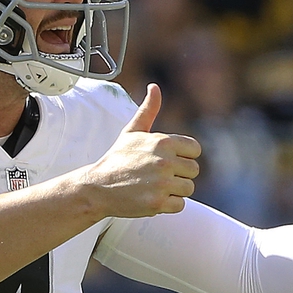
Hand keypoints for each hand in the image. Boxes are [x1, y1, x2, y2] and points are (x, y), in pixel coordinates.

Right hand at [83, 84, 200, 217]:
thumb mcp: (132, 131)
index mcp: (163, 142)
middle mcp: (165, 161)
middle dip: (178, 174)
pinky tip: (151, 197)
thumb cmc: (117, 158)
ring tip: (153, 186)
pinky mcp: (158, 203)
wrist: (98, 186)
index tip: (167, 160)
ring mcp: (162, 183)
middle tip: (157, 175)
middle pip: (193, 170)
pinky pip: (180, 205)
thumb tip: (154, 87)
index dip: (182, 156)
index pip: (195, 150)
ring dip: (173, 190)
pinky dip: (168, 205)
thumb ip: (148, 109)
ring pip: (188, 188)